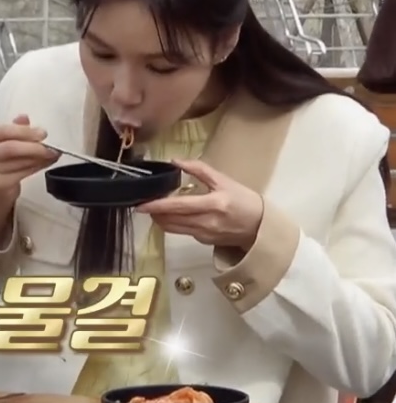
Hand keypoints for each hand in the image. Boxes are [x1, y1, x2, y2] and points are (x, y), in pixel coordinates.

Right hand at [0, 114, 58, 221]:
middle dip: (33, 146)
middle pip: (9, 147)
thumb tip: (24, 118)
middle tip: (49, 146)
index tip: (42, 133)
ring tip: (52, 153)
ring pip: (18, 161)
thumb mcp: (4, 142)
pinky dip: (37, 166)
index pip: (1, 131)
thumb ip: (13, 130)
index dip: (23, 131)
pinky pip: (21, 173)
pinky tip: (46, 162)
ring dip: (38, 157)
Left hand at [135, 160, 263, 248]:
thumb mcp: (224, 180)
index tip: (141, 204)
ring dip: (160, 219)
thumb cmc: (244, 200)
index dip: (157, 205)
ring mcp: (205, 234)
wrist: (262, 226)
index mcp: (213, 204)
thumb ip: (199, 169)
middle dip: (154, 212)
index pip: (178, 206)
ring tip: (154, 208)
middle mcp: (207, 222)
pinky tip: (171, 215)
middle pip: (171, 219)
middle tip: (144, 203)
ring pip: (173, 228)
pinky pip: (182, 231)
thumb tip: (175, 161)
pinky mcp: (204, 241)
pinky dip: (172, 223)